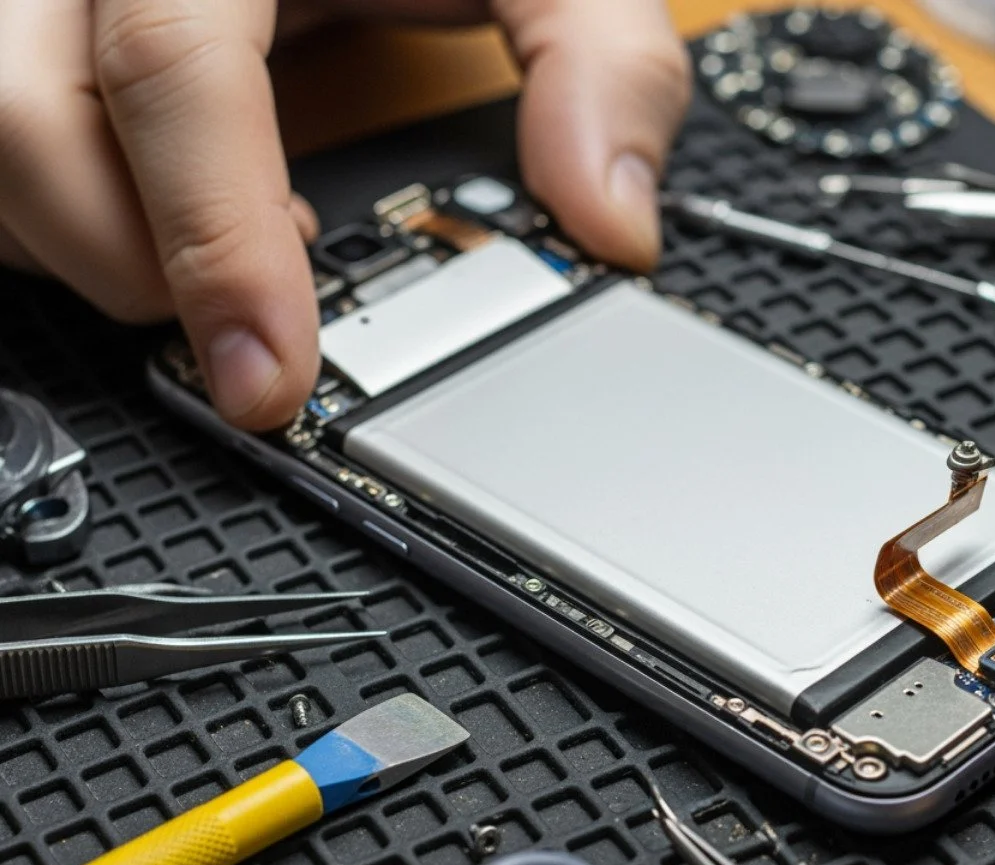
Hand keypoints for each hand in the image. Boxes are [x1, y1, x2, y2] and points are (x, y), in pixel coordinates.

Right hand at [0, 0, 689, 428]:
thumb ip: (598, 64)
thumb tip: (610, 220)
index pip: (171, 69)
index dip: (215, 238)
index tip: (270, 374)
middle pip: (35, 126)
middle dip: (143, 270)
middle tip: (261, 332)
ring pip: (2, 155)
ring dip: (100, 253)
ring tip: (235, 264)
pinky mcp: (46, 38)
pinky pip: (9, 160)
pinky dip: (80, 226)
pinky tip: (183, 223)